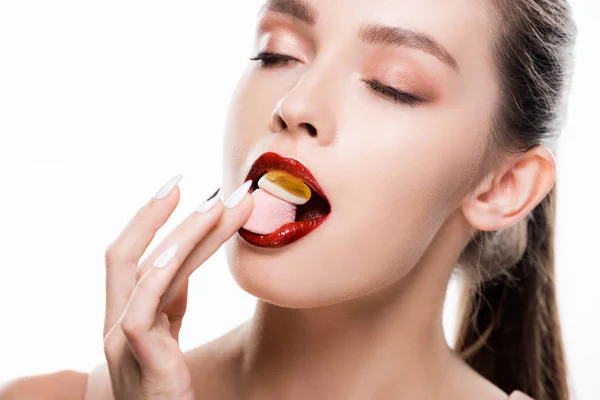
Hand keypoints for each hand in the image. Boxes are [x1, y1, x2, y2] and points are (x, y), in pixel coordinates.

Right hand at [102, 176, 252, 399]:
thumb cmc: (166, 389)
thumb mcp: (167, 338)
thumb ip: (168, 302)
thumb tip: (183, 261)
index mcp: (126, 315)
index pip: (134, 258)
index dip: (154, 221)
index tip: (182, 190)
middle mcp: (116, 323)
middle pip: (125, 254)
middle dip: (155, 214)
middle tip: (189, 181)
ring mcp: (121, 342)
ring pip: (143, 272)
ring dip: (184, 233)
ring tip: (219, 205)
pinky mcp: (140, 360)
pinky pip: (143, 308)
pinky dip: (161, 272)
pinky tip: (183, 246)